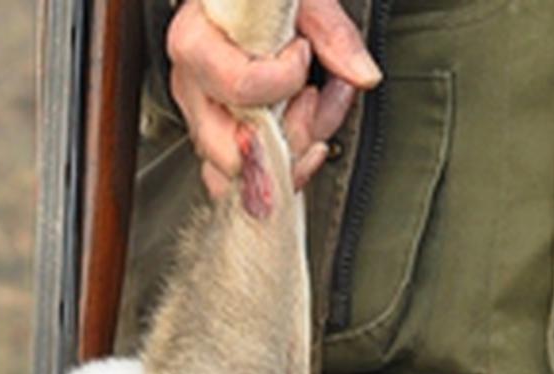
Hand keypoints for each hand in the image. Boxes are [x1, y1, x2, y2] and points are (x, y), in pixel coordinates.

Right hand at [169, 0, 376, 217]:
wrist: (243, 4)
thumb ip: (333, 34)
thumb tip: (362, 75)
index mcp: (196, 43)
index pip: (240, 86)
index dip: (287, 76)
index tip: (302, 49)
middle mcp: (191, 88)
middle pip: (230, 150)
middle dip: (290, 133)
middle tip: (311, 94)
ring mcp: (202, 117)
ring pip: (239, 173)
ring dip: (294, 150)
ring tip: (314, 106)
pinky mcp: (218, 137)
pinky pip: (247, 177)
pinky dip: (286, 163)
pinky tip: (306, 128)